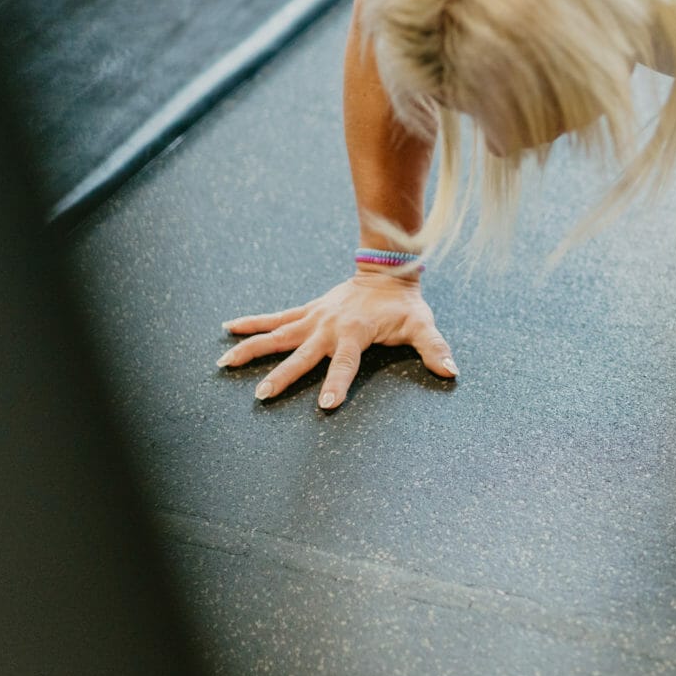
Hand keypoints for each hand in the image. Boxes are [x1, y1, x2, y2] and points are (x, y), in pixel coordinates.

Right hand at [218, 272, 455, 408]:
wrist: (387, 271)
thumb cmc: (404, 305)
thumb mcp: (422, 325)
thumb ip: (434, 348)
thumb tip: (451, 371)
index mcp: (354, 333)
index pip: (345, 364)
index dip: (337, 383)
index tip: (326, 405)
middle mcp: (329, 327)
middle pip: (302, 355)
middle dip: (283, 376)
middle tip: (262, 395)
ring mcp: (315, 318)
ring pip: (278, 335)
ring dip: (252, 348)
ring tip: (224, 362)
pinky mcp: (308, 311)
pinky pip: (277, 318)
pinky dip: (254, 323)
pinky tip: (229, 328)